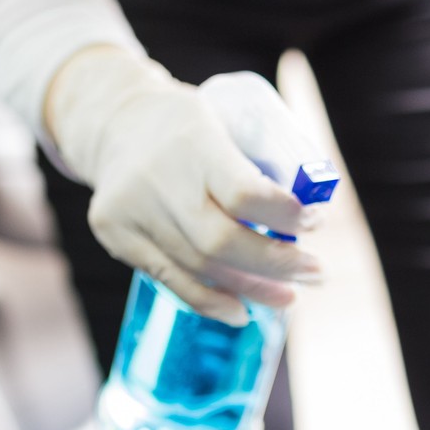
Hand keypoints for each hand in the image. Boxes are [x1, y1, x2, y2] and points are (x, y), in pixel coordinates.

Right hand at [45, 47, 323, 324]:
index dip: (285, 217)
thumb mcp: (224, 119)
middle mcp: (158, 179)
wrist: (114, 121)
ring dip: (250, 289)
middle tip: (314, 272)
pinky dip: (210, 300)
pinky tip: (240, 310)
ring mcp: (131, 211)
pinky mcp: (115, 235)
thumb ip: (257, 165)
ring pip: (199, 267)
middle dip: (276, 264)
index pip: (244, 194)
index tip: (315, 222)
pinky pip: (171, 279)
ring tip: (286, 298)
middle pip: (222, 242)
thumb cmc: (186, 126)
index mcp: (194, 141)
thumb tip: (307, 219)